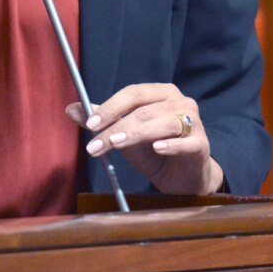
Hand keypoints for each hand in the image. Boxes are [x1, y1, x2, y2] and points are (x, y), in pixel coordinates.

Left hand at [68, 83, 224, 195]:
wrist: (182, 178)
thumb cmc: (153, 151)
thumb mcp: (123, 136)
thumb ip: (102, 122)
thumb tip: (70, 108)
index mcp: (161, 93)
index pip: (134, 93)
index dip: (111, 107)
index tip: (90, 124)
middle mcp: (180, 102)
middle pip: (144, 110)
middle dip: (116, 127)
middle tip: (95, 145)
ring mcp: (194, 122)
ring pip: (163, 123)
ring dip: (136, 134)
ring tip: (115, 145)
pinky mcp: (201, 145)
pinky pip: (186, 142)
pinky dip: (171, 145)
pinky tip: (156, 149)